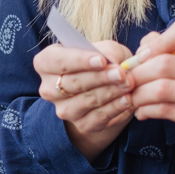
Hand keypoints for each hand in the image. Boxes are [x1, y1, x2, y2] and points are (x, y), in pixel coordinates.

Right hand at [35, 41, 137, 161]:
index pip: (57, 61)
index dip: (79, 61)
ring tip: (128, 84)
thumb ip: (107, 52)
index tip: (101, 60)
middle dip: (99, 77)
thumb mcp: (105, 48)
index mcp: (46, 63)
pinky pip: (98, 117)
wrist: (108, 85)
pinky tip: (127, 99)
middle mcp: (49, 89)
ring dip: (109, 92)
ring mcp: (64, 109)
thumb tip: (112, 64)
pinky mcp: (81, 125)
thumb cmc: (103, 61)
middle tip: (121, 73)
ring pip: (86, 101)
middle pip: (72, 83)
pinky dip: (114, 108)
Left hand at [127, 14, 174, 173]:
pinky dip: (146, 110)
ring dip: (139, 94)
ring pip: (162, 88)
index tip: (146, 56)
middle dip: (138, 73)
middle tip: (127, 82)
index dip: (161, 39)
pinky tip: (142, 112)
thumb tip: (145, 43)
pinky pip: (167, 110)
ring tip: (133, 99)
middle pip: (166, 63)